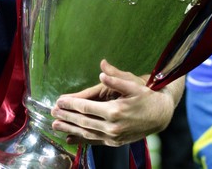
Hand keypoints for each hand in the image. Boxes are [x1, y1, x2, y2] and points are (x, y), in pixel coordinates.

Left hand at [51, 60, 180, 146]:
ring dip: (70, 129)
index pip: (86, 108)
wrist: (160, 115)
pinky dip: (81, 140)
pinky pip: (95, 142)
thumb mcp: (132, 84)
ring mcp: (114, 136)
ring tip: (55, 126)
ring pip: (87, 133)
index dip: (70, 104)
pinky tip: (70, 139)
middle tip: (52, 113)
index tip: (58, 101)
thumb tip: (102, 70)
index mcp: (114, 110)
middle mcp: (112, 126)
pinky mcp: (115, 141)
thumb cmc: (146, 96)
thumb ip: (116, 78)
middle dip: (66, 117)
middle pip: (83, 121)